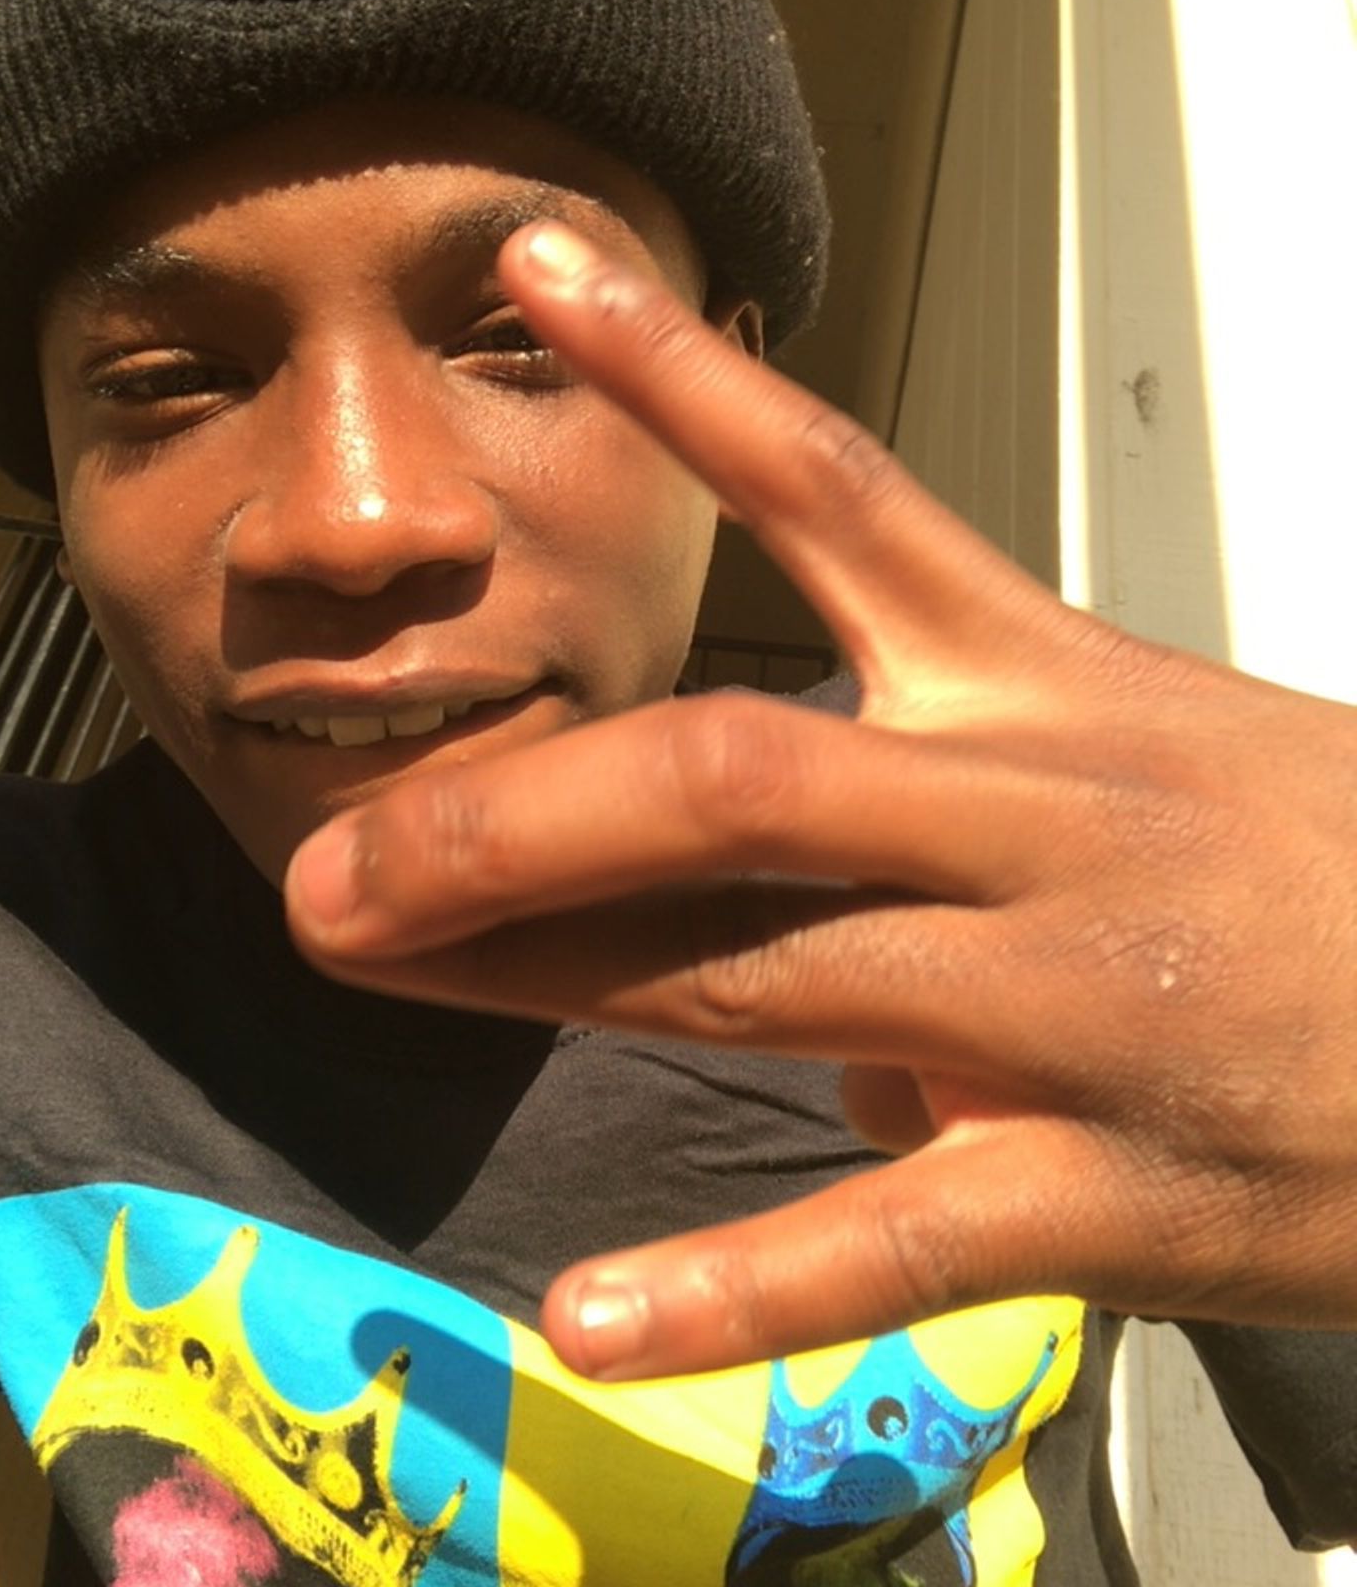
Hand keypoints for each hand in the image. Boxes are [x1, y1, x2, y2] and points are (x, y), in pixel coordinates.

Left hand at [285, 221, 1356, 1377]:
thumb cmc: (1328, 878)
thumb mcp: (1162, 778)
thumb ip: (960, 839)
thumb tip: (818, 996)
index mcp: (1048, 686)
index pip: (838, 490)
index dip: (683, 371)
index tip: (536, 265)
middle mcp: (1035, 813)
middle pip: (729, 765)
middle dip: (510, 805)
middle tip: (331, 858)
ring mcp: (1064, 998)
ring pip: (757, 968)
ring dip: (540, 974)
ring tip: (365, 969)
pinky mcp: (1105, 1182)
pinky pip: (891, 1234)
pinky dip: (735, 1287)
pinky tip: (587, 1321)